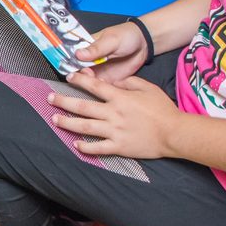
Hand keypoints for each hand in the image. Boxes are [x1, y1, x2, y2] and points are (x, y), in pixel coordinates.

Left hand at [49, 71, 178, 157]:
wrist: (175, 133)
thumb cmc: (163, 109)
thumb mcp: (147, 88)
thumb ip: (128, 82)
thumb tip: (112, 81)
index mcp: (120, 98)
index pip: (94, 86)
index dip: (79, 81)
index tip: (68, 77)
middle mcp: (113, 114)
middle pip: (82, 106)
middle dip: (63, 101)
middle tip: (50, 98)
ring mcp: (114, 131)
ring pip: (85, 127)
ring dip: (67, 123)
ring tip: (55, 119)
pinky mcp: (119, 147)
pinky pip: (98, 148)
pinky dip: (85, 147)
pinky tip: (76, 145)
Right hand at [74, 21, 148, 83]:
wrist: (144, 43)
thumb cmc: (125, 36)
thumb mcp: (111, 40)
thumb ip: (95, 48)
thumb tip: (78, 54)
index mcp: (85, 49)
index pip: (71, 59)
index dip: (70, 65)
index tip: (76, 68)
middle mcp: (89, 61)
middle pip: (77, 72)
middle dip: (80, 76)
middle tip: (90, 74)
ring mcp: (98, 71)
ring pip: (88, 82)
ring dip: (90, 84)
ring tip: (100, 80)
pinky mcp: (108, 80)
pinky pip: (101, 87)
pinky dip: (101, 89)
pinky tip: (106, 86)